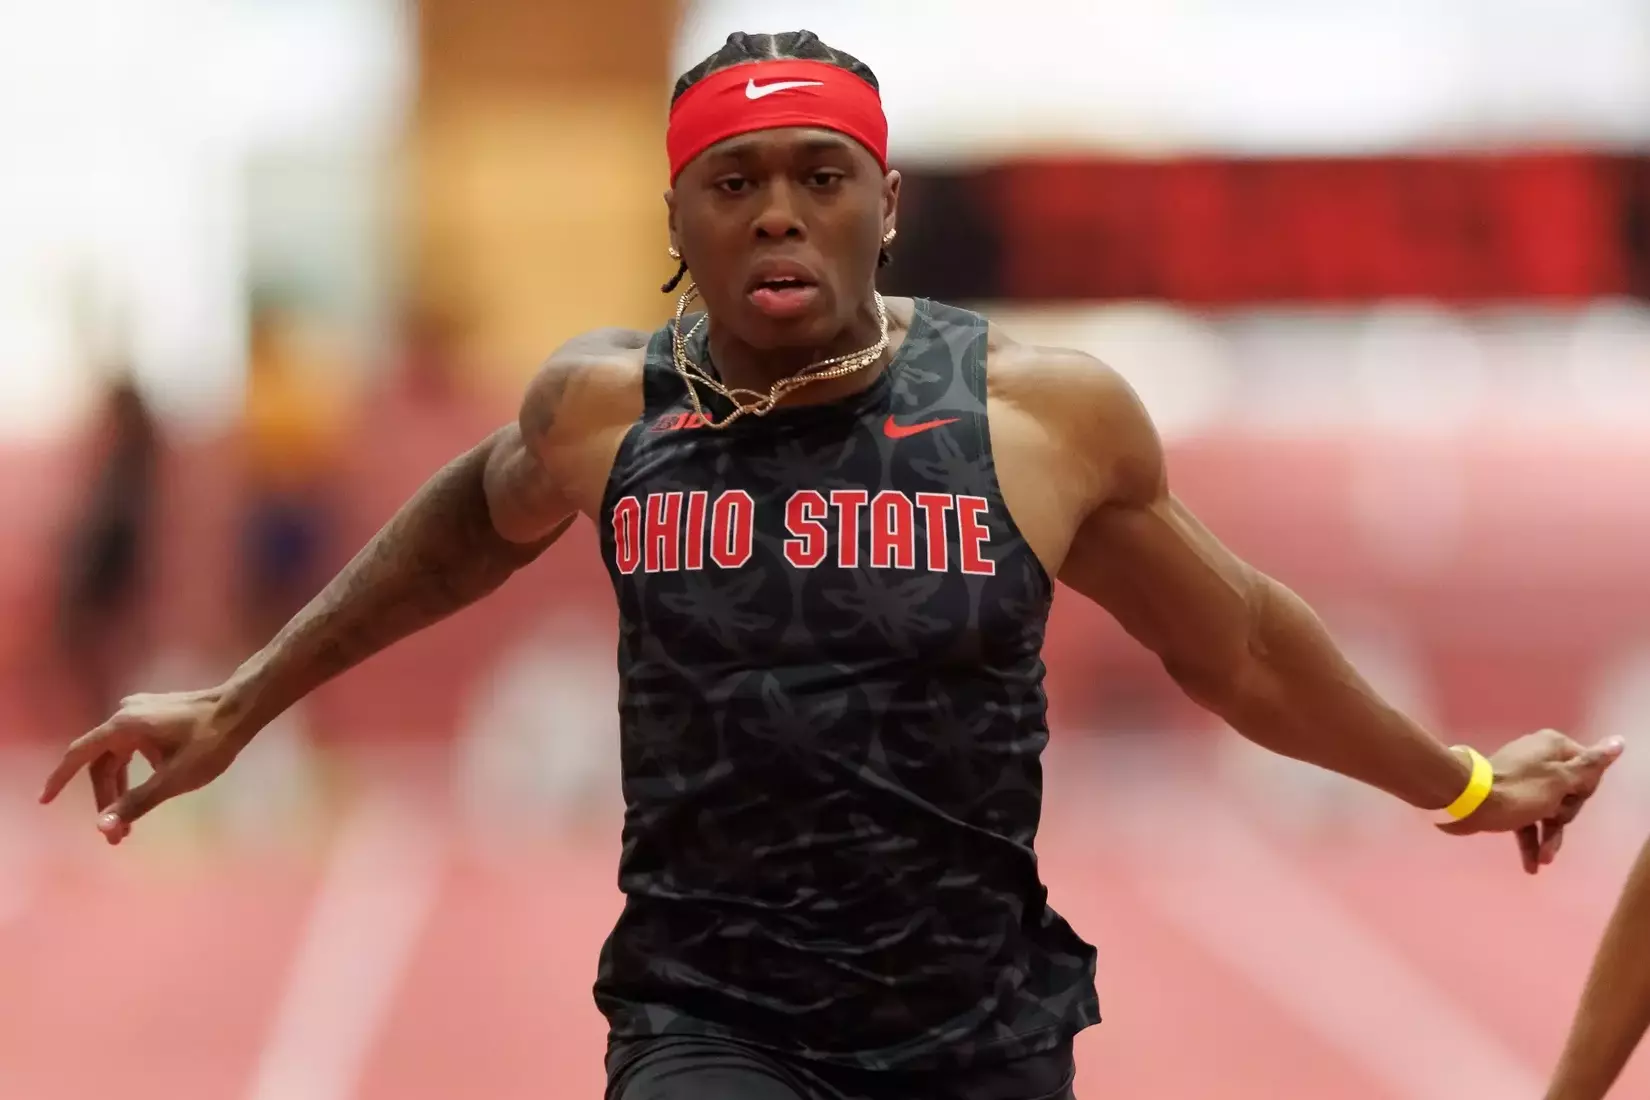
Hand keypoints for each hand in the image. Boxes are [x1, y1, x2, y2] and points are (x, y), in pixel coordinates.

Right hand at [38, 688, 251, 844]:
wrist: (243, 706)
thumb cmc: (212, 742)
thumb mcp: (174, 779)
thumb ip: (137, 803)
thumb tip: (103, 828)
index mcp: (123, 726)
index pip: (79, 755)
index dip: (59, 779)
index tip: (45, 801)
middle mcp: (125, 713)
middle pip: (102, 762)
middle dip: (107, 799)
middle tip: (117, 836)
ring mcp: (140, 711)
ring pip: (118, 756)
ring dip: (120, 788)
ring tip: (130, 823)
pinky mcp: (154, 714)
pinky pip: (133, 747)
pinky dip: (135, 772)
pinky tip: (151, 789)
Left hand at [1438, 729, 1623, 873]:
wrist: (1466, 802)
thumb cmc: (1519, 790)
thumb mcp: (1561, 779)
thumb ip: (1590, 765)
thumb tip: (1618, 741)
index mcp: (1553, 747)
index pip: (1587, 771)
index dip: (1582, 792)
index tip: (1572, 801)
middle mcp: (1539, 758)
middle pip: (1568, 793)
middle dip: (1563, 817)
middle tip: (1554, 821)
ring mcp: (1522, 779)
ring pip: (1547, 810)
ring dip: (1548, 837)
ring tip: (1544, 860)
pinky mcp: (1507, 797)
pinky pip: (1527, 819)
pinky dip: (1531, 840)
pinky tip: (1532, 866)